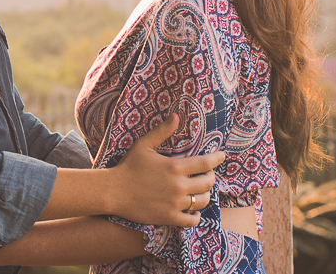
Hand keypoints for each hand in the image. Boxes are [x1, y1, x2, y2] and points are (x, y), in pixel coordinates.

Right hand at [107, 114, 223, 227]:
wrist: (113, 191)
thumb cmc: (128, 166)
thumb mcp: (144, 145)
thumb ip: (162, 131)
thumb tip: (176, 116)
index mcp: (175, 167)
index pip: (206, 163)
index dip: (217, 159)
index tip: (222, 156)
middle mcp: (179, 186)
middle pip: (208, 183)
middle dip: (210, 177)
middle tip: (207, 175)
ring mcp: (175, 204)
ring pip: (203, 201)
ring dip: (205, 195)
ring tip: (200, 191)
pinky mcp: (170, 217)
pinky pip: (192, 220)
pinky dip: (196, 216)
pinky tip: (193, 210)